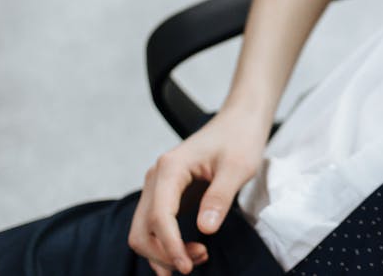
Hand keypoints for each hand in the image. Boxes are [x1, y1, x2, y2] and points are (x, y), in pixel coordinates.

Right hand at [127, 106, 269, 274]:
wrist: (239, 121)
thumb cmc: (240, 138)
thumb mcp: (238, 167)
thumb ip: (220, 197)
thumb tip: (205, 229)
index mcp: (170, 168)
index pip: (159, 217)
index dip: (170, 246)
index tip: (187, 265)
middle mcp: (156, 178)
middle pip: (142, 230)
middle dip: (163, 254)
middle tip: (195, 263)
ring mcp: (158, 187)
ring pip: (144, 231)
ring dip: (163, 252)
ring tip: (198, 257)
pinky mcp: (166, 195)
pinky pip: (156, 226)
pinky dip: (166, 244)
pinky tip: (190, 250)